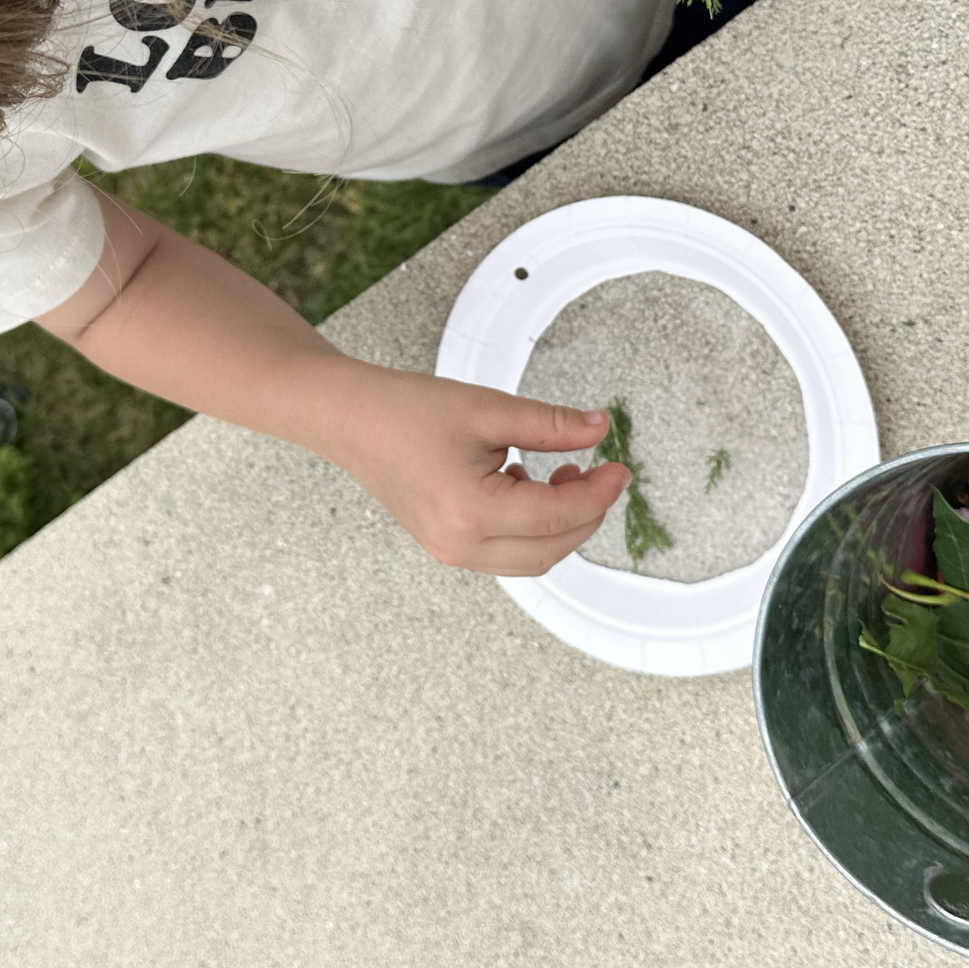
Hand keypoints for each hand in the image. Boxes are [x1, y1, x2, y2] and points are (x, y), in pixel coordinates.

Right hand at [314, 363, 629, 574]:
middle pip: (551, 549)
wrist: (348, 419)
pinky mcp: (446, 545)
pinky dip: (531, 527)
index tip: (620, 468)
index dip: (599, 493)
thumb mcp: (488, 409)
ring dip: (559, 524)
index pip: (558, 516)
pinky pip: (506, 552)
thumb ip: (551, 426)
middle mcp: (461, 545)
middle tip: (601, 473)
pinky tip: (526, 483)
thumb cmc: (405, 411)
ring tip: (563, 473)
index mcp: (472, 513)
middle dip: (586, 514)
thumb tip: (598, 429)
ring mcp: (451, 551)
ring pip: (531, 558)